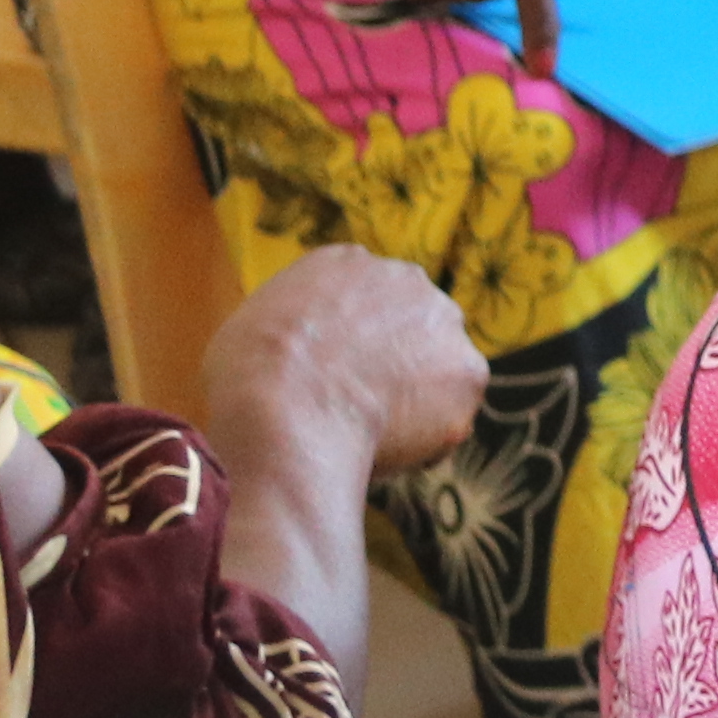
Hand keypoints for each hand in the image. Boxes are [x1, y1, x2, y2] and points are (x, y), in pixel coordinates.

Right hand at [201, 248, 485, 481]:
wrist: (288, 406)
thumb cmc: (249, 375)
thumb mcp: (252, 328)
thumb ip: (290, 328)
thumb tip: (298, 354)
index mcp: (347, 264)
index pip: (361, 302)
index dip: (348, 347)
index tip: (331, 379)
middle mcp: (407, 280)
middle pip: (409, 327)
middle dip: (393, 365)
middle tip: (357, 410)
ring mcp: (445, 324)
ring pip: (437, 370)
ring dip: (415, 401)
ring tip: (369, 438)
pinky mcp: (468, 375)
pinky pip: (449, 416)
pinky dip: (425, 440)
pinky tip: (386, 454)